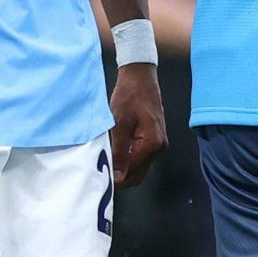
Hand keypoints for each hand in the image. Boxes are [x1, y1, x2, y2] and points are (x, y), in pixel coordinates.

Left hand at [110, 63, 165, 187]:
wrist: (140, 79)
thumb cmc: (130, 96)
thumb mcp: (119, 123)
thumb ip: (119, 151)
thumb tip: (117, 175)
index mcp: (153, 143)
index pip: (132, 172)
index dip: (114, 177)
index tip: (97, 176)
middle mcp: (159, 147)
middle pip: (137, 175)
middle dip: (119, 177)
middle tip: (99, 171)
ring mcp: (158, 145)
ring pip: (139, 169)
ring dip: (123, 169)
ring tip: (106, 160)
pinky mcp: (154, 141)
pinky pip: (140, 159)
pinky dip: (127, 161)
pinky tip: (115, 152)